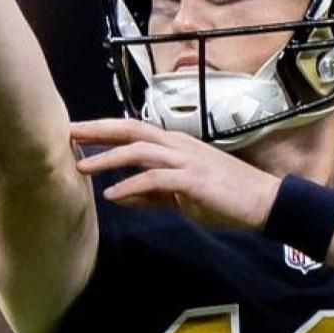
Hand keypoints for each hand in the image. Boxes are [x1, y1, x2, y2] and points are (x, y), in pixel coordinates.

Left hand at [71, 119, 280, 231]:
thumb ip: (151, 194)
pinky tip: (112, 195)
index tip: (77, 132)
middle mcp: (178, 145)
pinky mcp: (193, 179)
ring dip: (108, 158)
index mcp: (175, 145)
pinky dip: (131, 185)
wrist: (265, 203)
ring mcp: (186, 160)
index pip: (133, 131)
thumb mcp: (181, 196)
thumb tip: (120, 196)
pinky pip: (155, 179)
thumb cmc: (225, 198)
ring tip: (82, 167)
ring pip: (139, 151)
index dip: (104, 129)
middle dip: (98, 130)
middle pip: (131, 130)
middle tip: (67, 132)